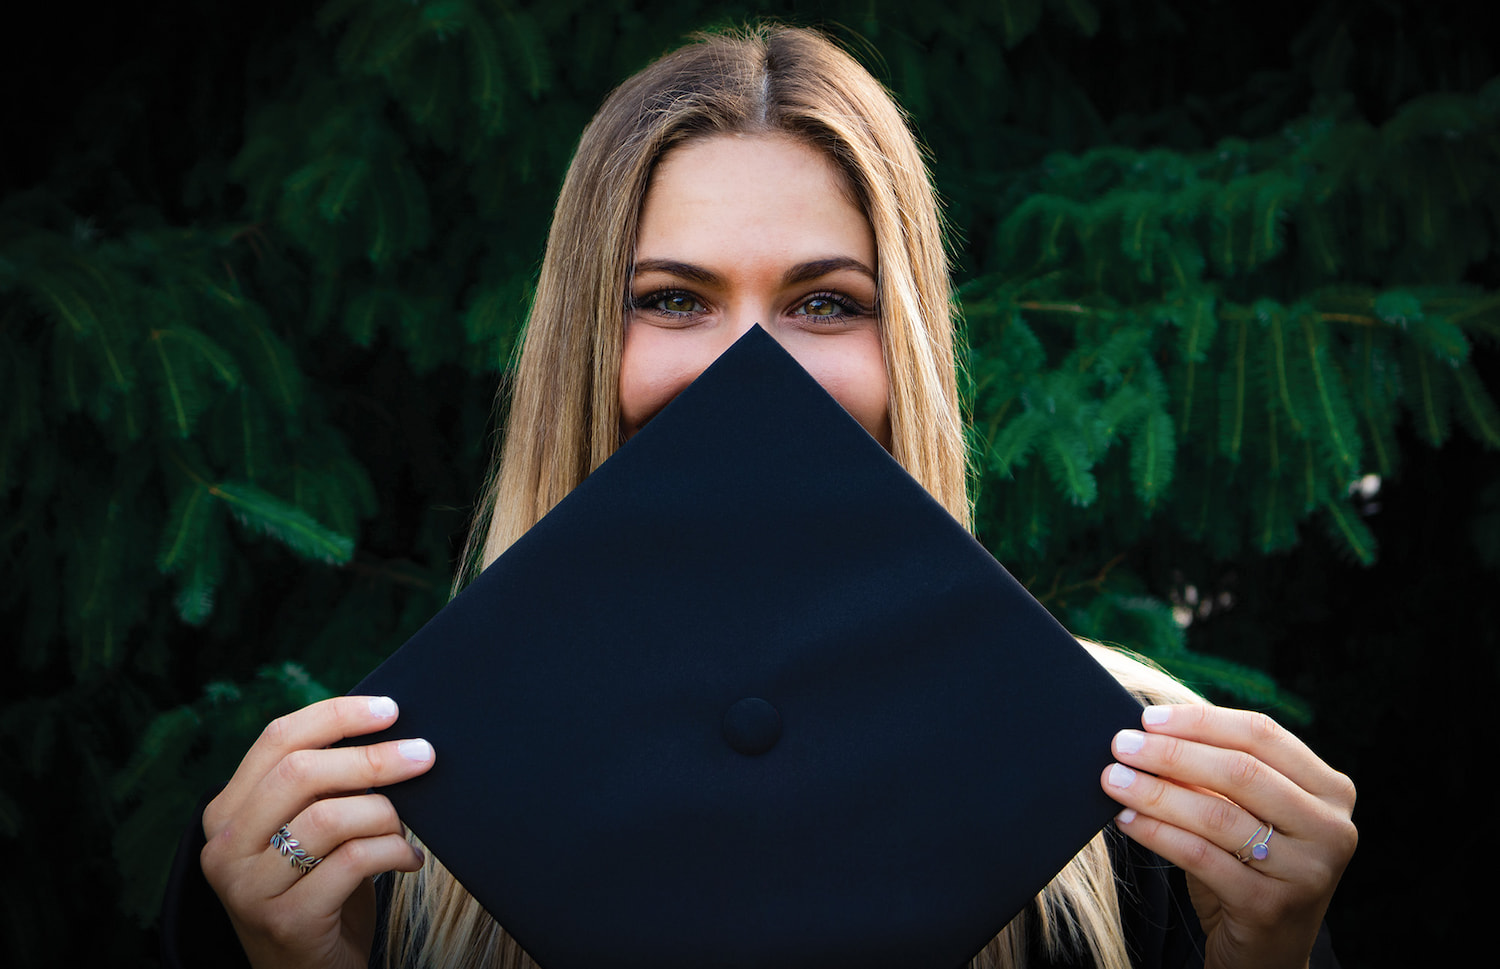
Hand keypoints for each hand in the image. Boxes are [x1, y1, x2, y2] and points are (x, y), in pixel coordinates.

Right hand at [200, 696, 435, 968]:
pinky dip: (394, 852)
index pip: (277, 740)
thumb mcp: (307, 833)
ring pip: (329, 818)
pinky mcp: (285, 922)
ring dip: (385, 815)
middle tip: (423, 756)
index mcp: (226, 812)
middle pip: (301, 773)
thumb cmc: (318, 890)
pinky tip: (408, 859)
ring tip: (403, 829)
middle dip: (372, 759)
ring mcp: (249, 888)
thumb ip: (323, 786)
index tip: (389, 709)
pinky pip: (353, 863)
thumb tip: (388, 729)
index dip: (337, 715)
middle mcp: (224, 848)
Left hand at [1101, 704, 1356, 968]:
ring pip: (1218, 815)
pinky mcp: (1272, 906)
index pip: (1262, 735)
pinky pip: (1201, 857)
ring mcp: (1306, 871)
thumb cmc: (1250, 864)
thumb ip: (1215, 772)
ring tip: (1114, 780)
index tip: (1149, 717)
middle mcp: (1330, 828)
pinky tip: (1127, 820)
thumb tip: (1150, 731)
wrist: (1268, 950)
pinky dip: (1157, 833)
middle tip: (1122, 745)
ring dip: (1156, 792)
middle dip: (1172, 753)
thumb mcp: (1246, 812)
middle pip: (1240, 772)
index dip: (1201, 721)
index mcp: (1330, 790)